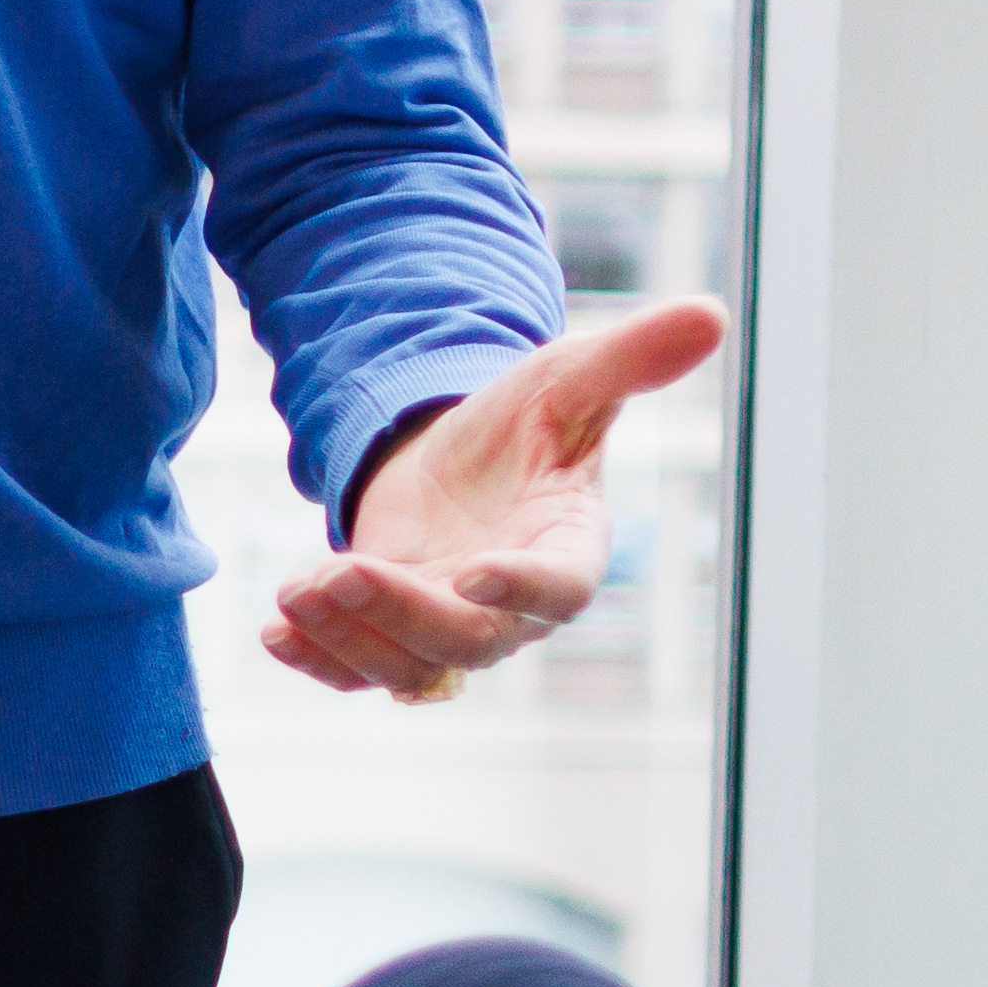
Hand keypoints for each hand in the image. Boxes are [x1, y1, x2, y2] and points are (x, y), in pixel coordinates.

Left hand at [262, 298, 726, 701]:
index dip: (521, 589)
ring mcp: (448, 628)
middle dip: (400, 615)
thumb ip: (633, 358)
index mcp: (568, 550)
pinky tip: (275, 631)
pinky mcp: (392, 633)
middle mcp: (510, 607)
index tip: (476, 573)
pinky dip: (318, 660)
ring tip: (297, 592)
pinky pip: (358, 673)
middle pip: (465, 641)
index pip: (558, 589)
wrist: (457, 451)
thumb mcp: (571, 377)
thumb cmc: (528, 419)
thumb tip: (712, 314)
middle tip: (338, 575)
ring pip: (405, 667)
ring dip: (348, 638)